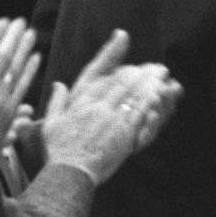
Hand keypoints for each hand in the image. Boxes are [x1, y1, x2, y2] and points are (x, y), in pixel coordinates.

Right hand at [0, 18, 39, 164]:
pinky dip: (30, 70)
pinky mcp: (9, 112)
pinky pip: (23, 86)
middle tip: (20, 21)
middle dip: (13, 36)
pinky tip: (36, 58)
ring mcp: (0, 100)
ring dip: (24, 48)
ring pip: (16, 68)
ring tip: (31, 33)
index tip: (3, 21)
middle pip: (4, 56)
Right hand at [43, 30, 183, 183]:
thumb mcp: (51, 122)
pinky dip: (152, 103)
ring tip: (164, 77)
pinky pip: (140, 114)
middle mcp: (98, 106)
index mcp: (82, 101)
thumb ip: (56, 101)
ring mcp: (112, 119)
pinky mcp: (124, 133)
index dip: (116, 58)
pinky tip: (162, 96)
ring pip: (135, 95)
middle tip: (158, 66)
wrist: (70, 173)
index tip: (125, 43)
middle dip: (143, 72)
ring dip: (152, 84)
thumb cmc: (59, 150)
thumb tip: (58, 84)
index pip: (103, 73)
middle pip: (124, 81)